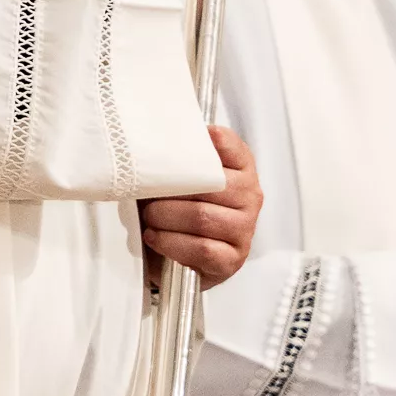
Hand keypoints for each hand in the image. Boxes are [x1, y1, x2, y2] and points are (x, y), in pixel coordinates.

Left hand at [142, 125, 262, 288]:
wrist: (173, 253)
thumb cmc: (176, 207)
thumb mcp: (179, 178)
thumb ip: (178, 158)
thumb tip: (151, 140)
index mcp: (241, 170)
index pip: (233, 148)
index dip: (215, 141)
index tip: (198, 137)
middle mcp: (249, 197)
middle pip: (211, 185)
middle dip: (171, 189)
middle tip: (147, 192)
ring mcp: (244, 230)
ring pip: (203, 217)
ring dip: (166, 216)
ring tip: (150, 216)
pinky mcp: (232, 259)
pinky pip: (201, 249)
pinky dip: (171, 242)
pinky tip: (155, 237)